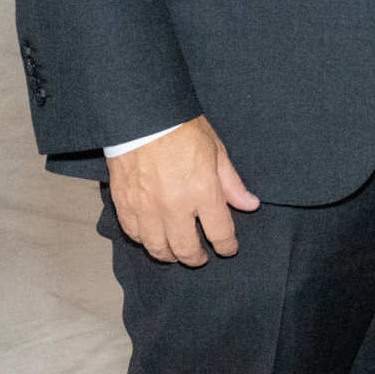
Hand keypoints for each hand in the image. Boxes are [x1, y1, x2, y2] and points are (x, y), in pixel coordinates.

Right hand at [106, 116, 260, 263]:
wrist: (141, 116)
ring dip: (169, 255)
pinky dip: (144, 241)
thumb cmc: (182, 129)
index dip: (227, 246)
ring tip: (176, 254)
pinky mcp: (124, 204)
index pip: (220, 233)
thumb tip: (250, 205)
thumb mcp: (216, 152)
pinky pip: (134, 234)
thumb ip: (232, 184)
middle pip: (187, 249)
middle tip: (201, 258)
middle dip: (197, 258)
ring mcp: (146, 208)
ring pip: (157, 248)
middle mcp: (174, 206)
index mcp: (202, 192)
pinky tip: (152, 238)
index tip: (228, 249)